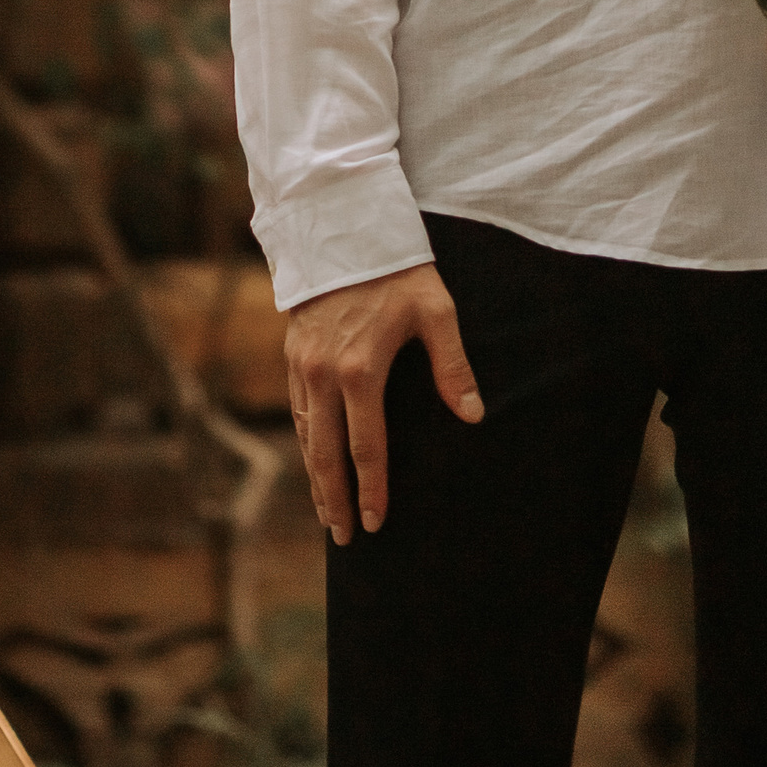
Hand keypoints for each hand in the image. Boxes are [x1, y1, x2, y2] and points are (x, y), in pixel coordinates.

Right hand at [284, 261, 481, 544]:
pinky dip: (304, 444)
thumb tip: (473, 415)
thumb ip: (452, 365)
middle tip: (343, 539)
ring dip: (315, 478)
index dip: (371, 489)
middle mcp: (324, 376)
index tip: (375, 522)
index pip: (366, 447)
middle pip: (326, 455)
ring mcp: (302, 367)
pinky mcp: (292, 355)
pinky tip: (313, 459)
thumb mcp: (435, 310)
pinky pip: (296, 412)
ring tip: (326, 512)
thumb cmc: (398, 269)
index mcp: (361, 371)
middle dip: (334, 500)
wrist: (344, 227)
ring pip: (306, 438)